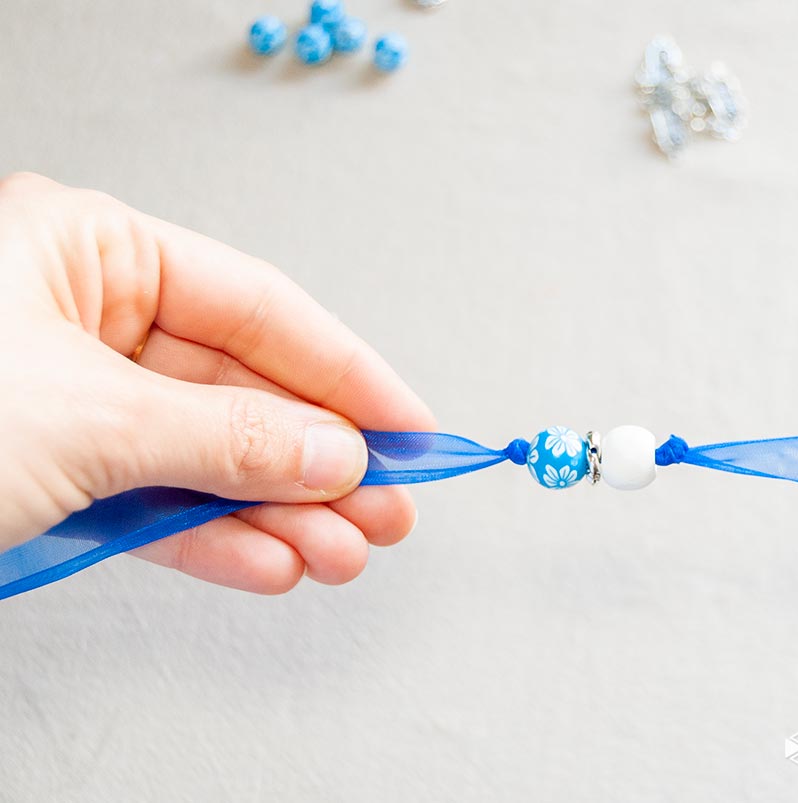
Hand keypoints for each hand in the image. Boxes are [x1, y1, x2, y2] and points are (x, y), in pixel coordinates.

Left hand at [0, 173, 434, 592]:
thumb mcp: (88, 417)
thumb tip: (335, 453)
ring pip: (199, 456)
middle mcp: (78, 316)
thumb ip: (225, 438)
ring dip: (276, 515)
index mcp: (84, 250)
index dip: (345, 373)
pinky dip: (210, 538)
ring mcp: (62, 398)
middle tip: (385, 509)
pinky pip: (148, 501)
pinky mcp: (42, 472)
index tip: (407, 428)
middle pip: (237, 390)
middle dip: (315, 462)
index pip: (255, 307)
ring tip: (342, 555)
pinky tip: (273, 565)